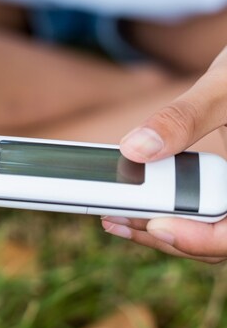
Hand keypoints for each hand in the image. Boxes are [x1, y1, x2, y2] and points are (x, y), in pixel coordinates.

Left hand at [101, 46, 226, 262]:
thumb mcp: (223, 88)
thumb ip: (183, 118)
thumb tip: (135, 149)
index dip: (199, 239)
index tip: (157, 225)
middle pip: (213, 237)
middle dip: (162, 233)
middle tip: (114, 219)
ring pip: (203, 228)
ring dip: (157, 225)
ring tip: (112, 215)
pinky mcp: (220, 187)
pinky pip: (196, 209)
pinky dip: (165, 208)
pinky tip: (129, 199)